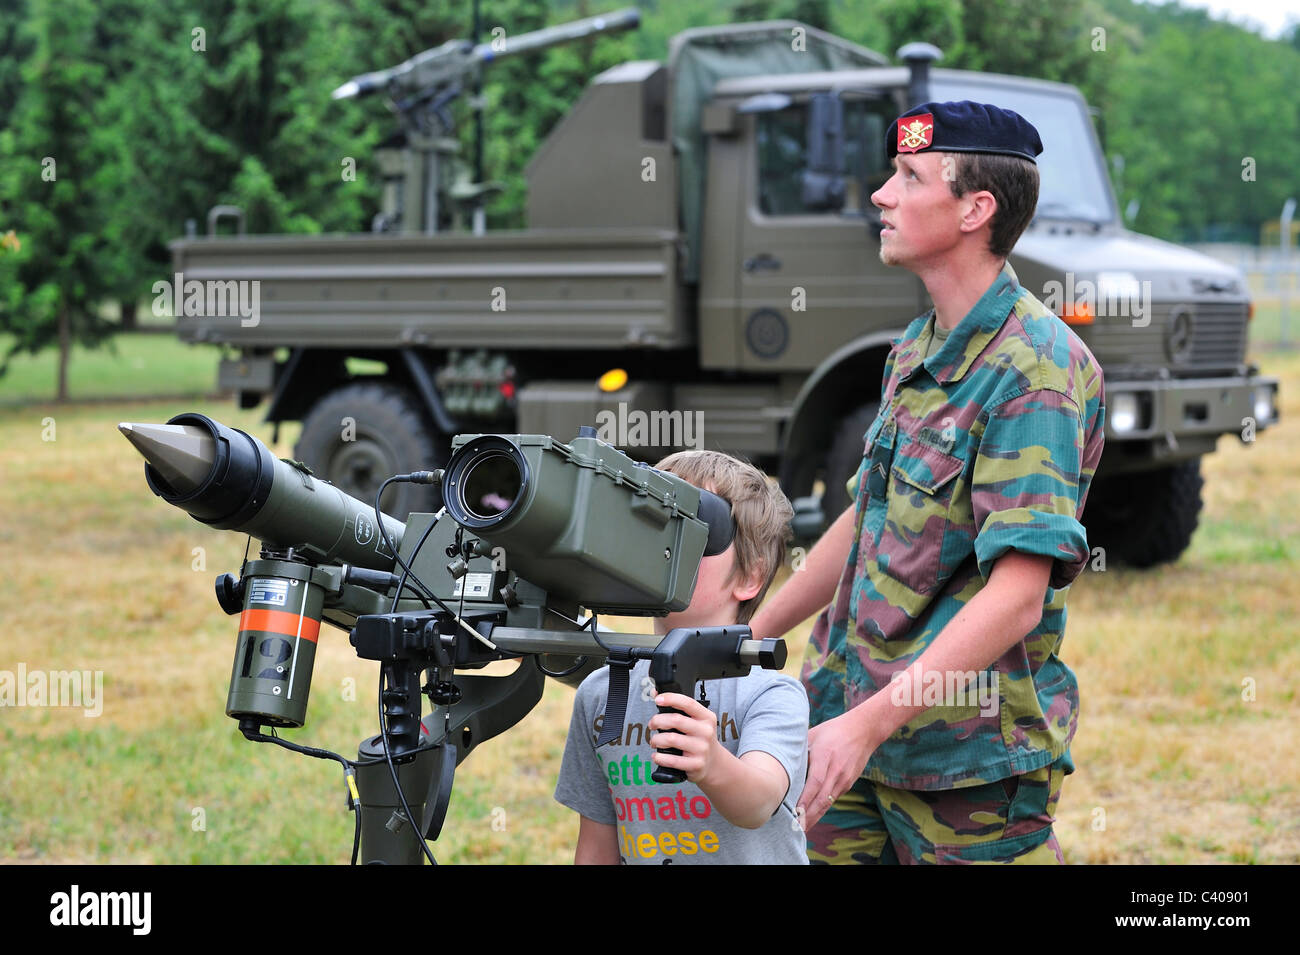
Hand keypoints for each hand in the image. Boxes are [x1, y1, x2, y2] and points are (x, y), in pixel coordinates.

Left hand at [648, 692, 721, 784]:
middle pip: (676, 720)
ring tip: (654, 742)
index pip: (688, 703)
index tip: (657, 699)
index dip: (671, 699)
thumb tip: (656, 694)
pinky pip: (672, 760)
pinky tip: (657, 756)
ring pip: (671, 739)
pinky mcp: (696, 764)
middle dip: (657, 721)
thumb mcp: (696, 721)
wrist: (714, 763)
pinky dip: (660, 757)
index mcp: (707, 717)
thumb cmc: (699, 738)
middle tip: (652, 725)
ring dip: (656, 740)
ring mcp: (702, 749)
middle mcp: (706, 732)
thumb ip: (678, 708)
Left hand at [797, 710, 879, 828]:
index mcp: (825, 756)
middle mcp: (836, 771)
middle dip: (809, 816)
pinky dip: (822, 809)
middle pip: (822, 799)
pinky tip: (811, 817)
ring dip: (815, 817)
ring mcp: (844, 779)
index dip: (805, 799)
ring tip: (800, 829)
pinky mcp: (848, 783)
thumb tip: (781, 763)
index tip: (794, 812)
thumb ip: (799, 750)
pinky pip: (833, 798)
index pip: (815, 782)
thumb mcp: (813, 734)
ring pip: (828, 802)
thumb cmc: (833, 730)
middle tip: (794, 830)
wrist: (864, 730)